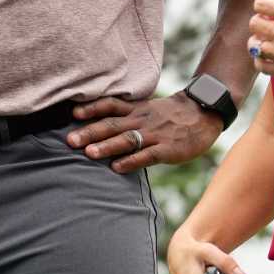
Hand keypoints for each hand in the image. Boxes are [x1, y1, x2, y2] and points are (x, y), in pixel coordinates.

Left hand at [66, 93, 223, 172]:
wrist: (203, 113)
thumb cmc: (170, 115)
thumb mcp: (146, 109)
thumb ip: (126, 115)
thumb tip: (98, 124)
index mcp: (136, 110)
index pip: (110, 105)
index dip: (91, 109)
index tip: (72, 114)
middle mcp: (141, 120)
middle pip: (112, 124)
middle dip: (90, 132)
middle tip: (69, 140)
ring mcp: (154, 134)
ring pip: (127, 139)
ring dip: (107, 146)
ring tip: (88, 153)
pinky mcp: (168, 149)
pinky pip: (147, 156)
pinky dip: (131, 161)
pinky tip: (117, 167)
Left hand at [249, 0, 273, 86]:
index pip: (259, 4)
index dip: (264, 6)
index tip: (271, 10)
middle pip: (254, 24)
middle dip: (260, 22)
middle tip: (271, 25)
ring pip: (254, 45)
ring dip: (259, 42)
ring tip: (269, 41)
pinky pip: (261, 65)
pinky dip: (261, 60)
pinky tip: (270, 57)